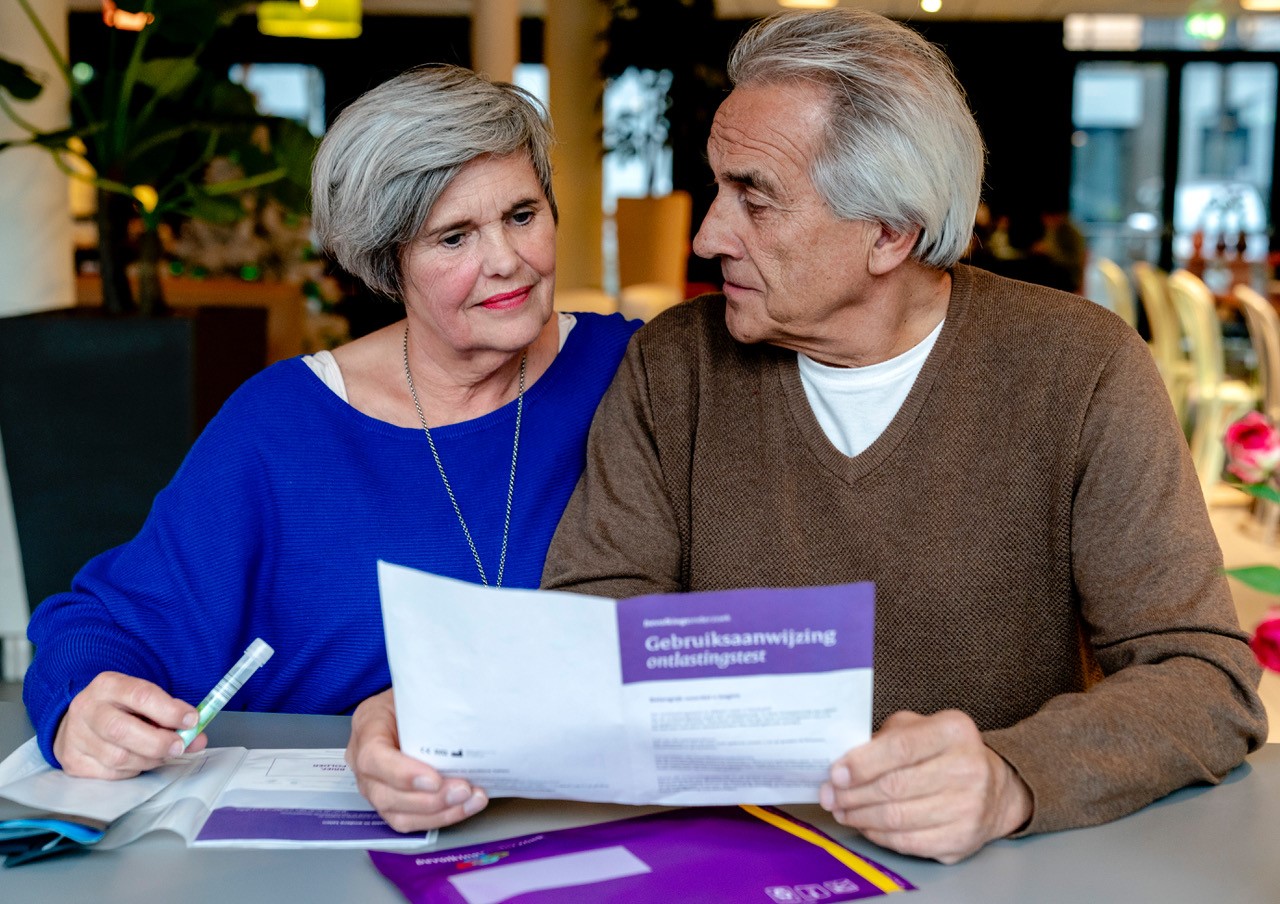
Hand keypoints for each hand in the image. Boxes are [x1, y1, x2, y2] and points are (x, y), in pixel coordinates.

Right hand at [53, 671, 203, 778]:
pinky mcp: (73, 761)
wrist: (81, 720)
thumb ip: (173, 716)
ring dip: (148, 759)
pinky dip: (132, 771)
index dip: (169, 710)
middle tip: (179, 746)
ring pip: (118, 757)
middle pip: (121, 730)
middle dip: (157, 742)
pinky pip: (110, 774)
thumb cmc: (122, 708)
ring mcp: (75, 736)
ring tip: (162, 754)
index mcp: (108, 685)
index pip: (140, 695)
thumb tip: (197, 738)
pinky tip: (139, 761)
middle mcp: (86, 708)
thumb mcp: (145, 700)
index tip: (191, 721)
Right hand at [346, 688, 487, 832]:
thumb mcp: (419, 689)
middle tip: (463, 790)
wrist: (412, 702)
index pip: (373, 757)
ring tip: (470, 799)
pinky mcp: (391, 801)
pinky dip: (441, 817)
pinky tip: (465, 807)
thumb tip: (469, 709)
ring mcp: (374, 785)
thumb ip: (433, 700)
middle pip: (385, 794)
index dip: (402, 774)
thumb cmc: (416, 695)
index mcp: (367, 724)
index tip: (435, 779)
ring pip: (399, 814)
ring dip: (440, 813)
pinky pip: (412, 821)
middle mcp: (363, 760)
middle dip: (429, 799)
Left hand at [819, 709, 1031, 863]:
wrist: (992, 788)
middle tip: (830, 796)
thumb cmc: (942, 753)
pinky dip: (879, 835)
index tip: (835, 774)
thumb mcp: (918, 728)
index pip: (900, 748)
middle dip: (853, 794)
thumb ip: (883, 739)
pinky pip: (908, 842)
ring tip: (842, 810)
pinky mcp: (963, 839)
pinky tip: (866, 825)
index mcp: (954, 731)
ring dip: (860, 816)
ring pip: (898, 818)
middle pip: (895, 787)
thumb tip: (842, 762)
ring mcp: (969, 807)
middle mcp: (968, 767)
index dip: (862, 764)